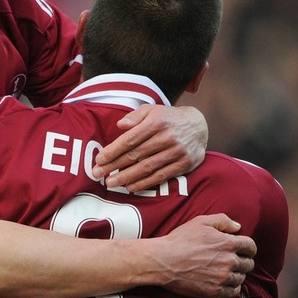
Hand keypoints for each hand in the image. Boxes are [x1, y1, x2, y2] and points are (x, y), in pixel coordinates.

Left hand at [93, 105, 207, 191]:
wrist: (199, 126)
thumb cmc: (168, 118)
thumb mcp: (153, 110)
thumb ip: (136, 116)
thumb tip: (120, 125)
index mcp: (157, 122)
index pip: (130, 139)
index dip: (113, 151)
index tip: (99, 160)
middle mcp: (167, 137)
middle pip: (136, 155)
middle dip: (114, 166)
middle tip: (98, 174)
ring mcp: (177, 152)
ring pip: (147, 167)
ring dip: (127, 177)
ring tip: (111, 183)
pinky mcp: (184, 164)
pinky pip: (161, 176)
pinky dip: (145, 183)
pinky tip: (131, 186)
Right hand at [159, 214, 255, 297]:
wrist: (163, 261)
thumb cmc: (180, 240)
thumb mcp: (200, 222)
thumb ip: (222, 221)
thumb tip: (238, 227)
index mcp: (228, 243)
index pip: (251, 247)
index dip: (249, 248)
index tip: (244, 250)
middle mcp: (228, 261)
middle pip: (248, 264)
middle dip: (243, 261)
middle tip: (233, 260)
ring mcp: (222, 277)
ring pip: (241, 278)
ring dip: (237, 274)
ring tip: (227, 271)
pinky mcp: (214, 291)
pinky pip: (233, 291)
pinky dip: (232, 287)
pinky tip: (224, 282)